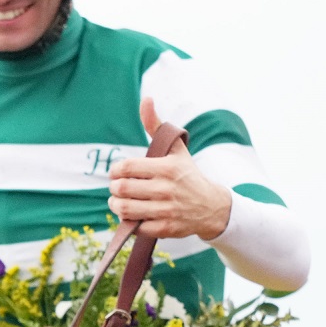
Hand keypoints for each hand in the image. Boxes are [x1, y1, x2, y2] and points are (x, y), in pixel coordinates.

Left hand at [108, 97, 231, 239]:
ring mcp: (167, 210)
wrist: (211, 207)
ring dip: (116, 205)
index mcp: (167, 167)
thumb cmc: (187, 174)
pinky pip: (136, 226)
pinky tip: (132, 215)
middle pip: (122, 188)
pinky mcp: (166, 228)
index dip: (115, 170)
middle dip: (114, 188)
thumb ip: (156, 126)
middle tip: (117, 188)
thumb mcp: (175, 149)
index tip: (117, 173)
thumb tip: (146, 98)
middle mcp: (167, 188)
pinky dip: (129, 222)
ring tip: (119, 201)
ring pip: (125, 209)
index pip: (126, 167)